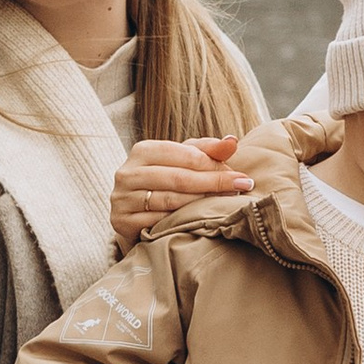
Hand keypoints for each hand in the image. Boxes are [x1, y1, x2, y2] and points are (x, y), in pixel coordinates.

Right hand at [112, 135, 253, 245]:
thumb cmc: (165, 182)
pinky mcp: (122, 222)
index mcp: (143, 150)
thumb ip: (207, 151)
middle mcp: (127, 172)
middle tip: (241, 188)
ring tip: (226, 204)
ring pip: (170, 201)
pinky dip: (181, 222)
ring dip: (202, 203)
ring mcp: (122, 198)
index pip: (184, 154)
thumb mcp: (183, 162)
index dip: (214, 165)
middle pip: (179, 178)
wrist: (134, 214)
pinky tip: (200, 221)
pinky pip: (158, 222)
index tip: (239, 175)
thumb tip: (232, 140)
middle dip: (214, 183)